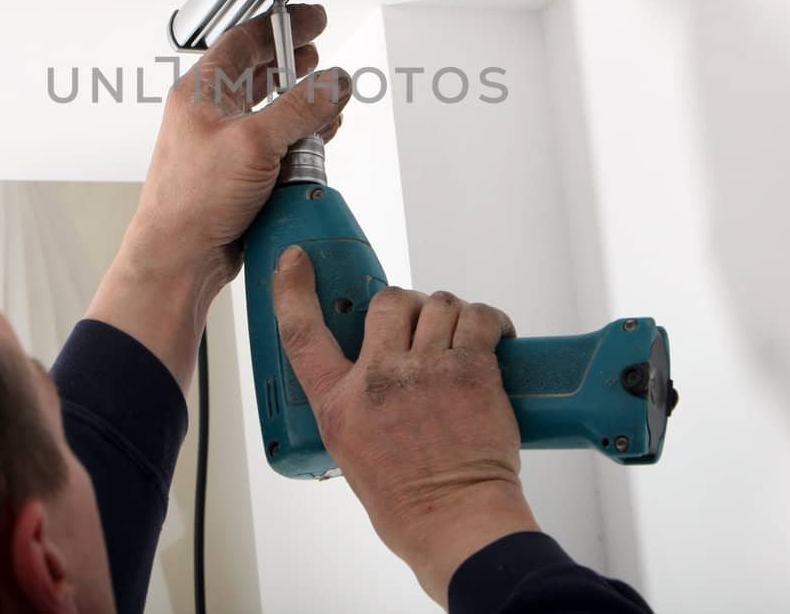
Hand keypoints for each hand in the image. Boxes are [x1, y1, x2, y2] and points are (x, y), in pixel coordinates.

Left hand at [125, 3, 350, 295]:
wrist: (179, 256)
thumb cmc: (190, 200)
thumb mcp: (254, 142)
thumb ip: (300, 108)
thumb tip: (333, 82)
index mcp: (201, 91)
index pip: (244, 39)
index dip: (281, 24)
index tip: (313, 20)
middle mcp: (210, 114)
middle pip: (258, 71)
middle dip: (293, 63)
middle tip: (319, 55)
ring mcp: (225, 144)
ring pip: (271, 110)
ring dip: (302, 106)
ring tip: (327, 102)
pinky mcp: (239, 173)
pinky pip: (275, 145)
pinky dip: (299, 140)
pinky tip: (316, 141)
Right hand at [272, 247, 537, 606]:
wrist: (457, 527)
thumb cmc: (409, 504)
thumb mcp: (352, 452)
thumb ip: (355, 405)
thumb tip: (376, 374)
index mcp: (338, 405)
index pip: (301, 333)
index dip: (292, 290)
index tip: (296, 262)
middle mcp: (377, 380)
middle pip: (388, 301)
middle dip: (408, 305)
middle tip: (424, 328)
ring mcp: (425, 372)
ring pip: (438, 303)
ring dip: (451, 313)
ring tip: (463, 336)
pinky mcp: (471, 371)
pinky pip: (479, 319)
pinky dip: (490, 320)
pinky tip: (496, 336)